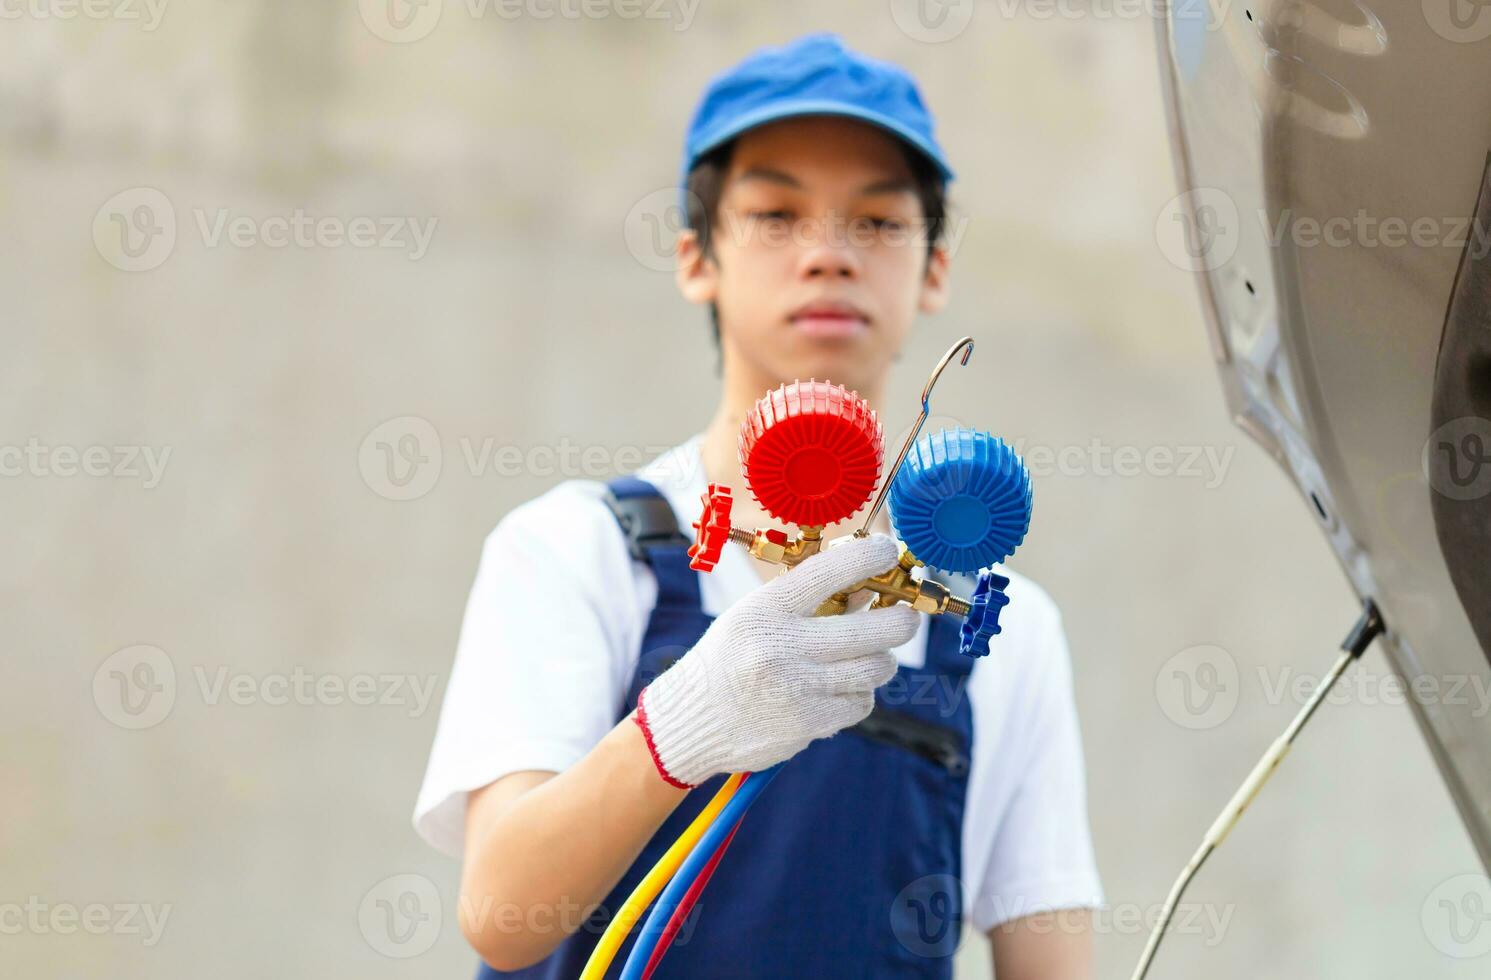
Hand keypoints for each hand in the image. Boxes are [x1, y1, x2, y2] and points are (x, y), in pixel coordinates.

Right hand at [633, 533, 916, 787]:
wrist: (691, 719)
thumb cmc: (729, 659)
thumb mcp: (755, 616)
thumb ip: (809, 602)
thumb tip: (868, 589)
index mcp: (767, 610)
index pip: (832, 571)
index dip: (871, 557)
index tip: (889, 553)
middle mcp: (783, 646)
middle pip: (878, 630)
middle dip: (903, 621)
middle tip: (905, 618)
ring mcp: (799, 688)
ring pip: (877, 668)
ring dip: (879, 660)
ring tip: (863, 658)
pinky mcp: (809, 724)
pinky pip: (861, 702)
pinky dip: (857, 694)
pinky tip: (836, 689)